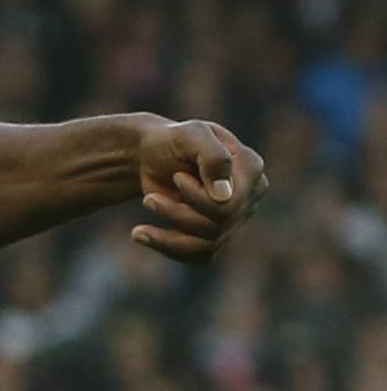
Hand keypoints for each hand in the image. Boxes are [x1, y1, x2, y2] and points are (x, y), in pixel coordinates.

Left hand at [132, 118, 267, 261]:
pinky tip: (139, 234)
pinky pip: (198, 256)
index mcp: (250, 169)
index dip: (199, 197)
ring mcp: (234, 219)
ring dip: (168, 232)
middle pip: (219, 224)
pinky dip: (166, 247)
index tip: (177, 177)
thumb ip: (213, 157)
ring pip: (208, 244)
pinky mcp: (216, 236)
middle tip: (148, 198)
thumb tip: (224, 196)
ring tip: (145, 209)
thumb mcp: (190, 135)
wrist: (152, 155)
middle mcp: (249, 196)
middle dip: (177, 213)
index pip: (232, 203)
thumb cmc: (173, 141)